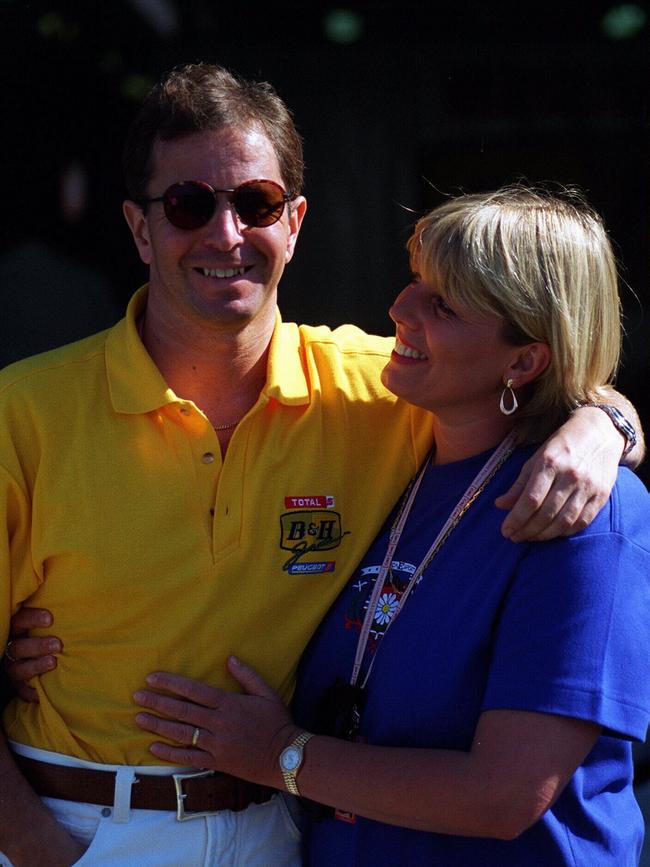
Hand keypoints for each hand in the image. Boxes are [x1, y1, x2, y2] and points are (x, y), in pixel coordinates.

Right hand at [4, 607, 60, 702]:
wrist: (48, 652)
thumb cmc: (54, 630)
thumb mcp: (53, 619)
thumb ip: (61, 609)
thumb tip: (90, 589)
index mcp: (18, 627)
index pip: (19, 620)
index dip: (32, 619)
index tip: (51, 618)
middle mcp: (12, 646)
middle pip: (17, 647)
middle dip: (37, 646)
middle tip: (58, 644)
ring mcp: (14, 666)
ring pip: (17, 669)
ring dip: (35, 666)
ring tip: (53, 663)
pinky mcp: (18, 684)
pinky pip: (21, 691)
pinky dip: (31, 692)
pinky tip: (42, 693)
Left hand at [134, 656, 297, 786]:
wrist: (285, 757)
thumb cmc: (277, 722)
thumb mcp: (267, 693)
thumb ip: (247, 675)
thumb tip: (229, 658)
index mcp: (228, 703)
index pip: (193, 690)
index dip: (171, 683)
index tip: (152, 678)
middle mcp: (218, 723)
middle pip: (181, 710)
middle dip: (157, 702)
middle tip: (137, 696)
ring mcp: (215, 744)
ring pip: (180, 734)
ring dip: (158, 725)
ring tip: (139, 719)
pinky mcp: (216, 762)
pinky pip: (188, 758)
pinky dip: (170, 754)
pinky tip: (154, 748)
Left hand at [496, 407, 619, 541]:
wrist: (600, 433)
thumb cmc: (562, 446)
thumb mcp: (536, 458)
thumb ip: (519, 484)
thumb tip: (500, 505)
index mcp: (550, 463)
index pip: (531, 499)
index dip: (516, 519)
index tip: (505, 530)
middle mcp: (570, 476)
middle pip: (546, 513)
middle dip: (527, 530)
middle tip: (515, 537)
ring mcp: (588, 487)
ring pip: (564, 521)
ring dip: (544, 535)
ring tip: (530, 537)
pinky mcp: (602, 495)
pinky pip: (582, 522)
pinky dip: (565, 532)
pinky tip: (552, 533)